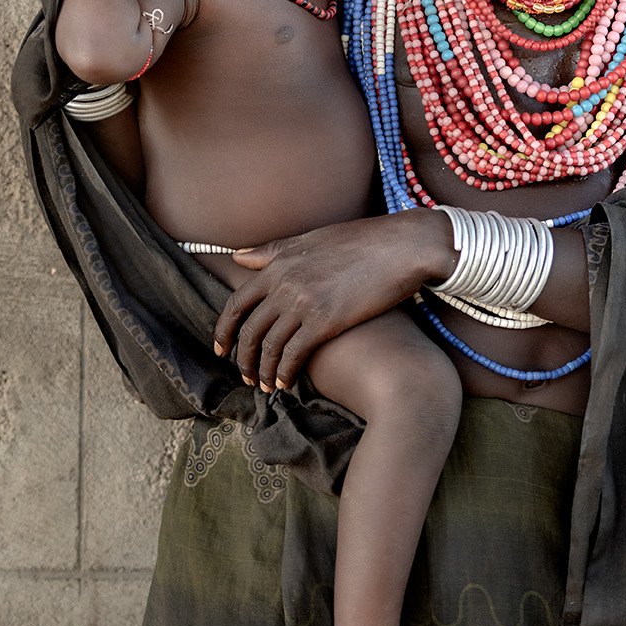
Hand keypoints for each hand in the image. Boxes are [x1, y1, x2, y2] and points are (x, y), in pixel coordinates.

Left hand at [213, 211, 454, 391]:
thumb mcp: (312, 239)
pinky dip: (284, 373)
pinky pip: (293, 355)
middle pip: (249, 330)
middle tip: (245, 376)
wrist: (403, 247)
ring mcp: (304, 303)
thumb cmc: (363, 241)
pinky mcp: (325, 321)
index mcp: (279, 263)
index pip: (238, 303)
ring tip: (265, 386)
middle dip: (243, 358)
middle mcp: (285, 283)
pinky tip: (286, 384)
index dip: (224, 330)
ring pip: (269, 346)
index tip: (222, 349)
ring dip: (263, 371)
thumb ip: (273, 251)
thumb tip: (238, 256)